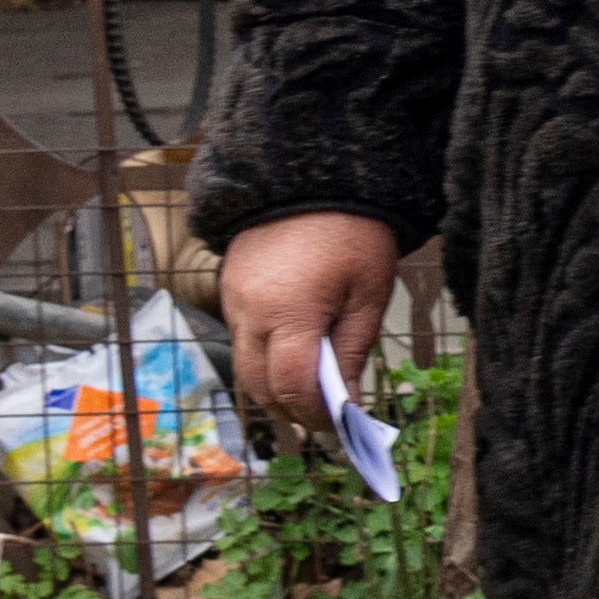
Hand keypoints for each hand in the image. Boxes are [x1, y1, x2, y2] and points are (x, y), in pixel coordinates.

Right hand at [223, 212, 408, 440]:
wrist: (313, 174)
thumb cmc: (353, 234)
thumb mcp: (369, 294)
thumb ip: (353, 352)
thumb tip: (348, 405)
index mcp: (289, 312)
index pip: (292, 387)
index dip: (317, 414)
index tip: (344, 425)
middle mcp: (250, 311)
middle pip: (260, 387)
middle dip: (293, 409)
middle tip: (328, 417)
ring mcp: (233, 300)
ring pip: (245, 367)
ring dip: (275, 386)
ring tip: (313, 389)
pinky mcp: (229, 288)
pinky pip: (241, 338)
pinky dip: (264, 356)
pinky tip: (295, 352)